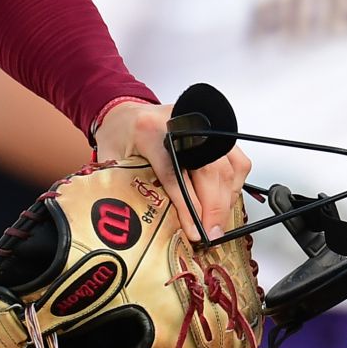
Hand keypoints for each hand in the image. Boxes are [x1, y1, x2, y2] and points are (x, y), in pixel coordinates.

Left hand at [89, 99, 250, 239]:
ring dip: (225, 200)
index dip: (187, 206)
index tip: (194, 231)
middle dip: (213, 209)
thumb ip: (123, 184)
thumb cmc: (119, 135)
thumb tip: (142, 222)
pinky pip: (235, 160)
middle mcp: (181, 125)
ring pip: (227, 167)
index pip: (175, 174)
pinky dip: (234, 185)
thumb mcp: (111, 159)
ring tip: (217, 225)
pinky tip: (225, 202)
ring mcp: (202, 127)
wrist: (125, 112)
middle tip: (212, 235)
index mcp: (150, 132)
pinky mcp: (214, 132)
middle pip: (208, 170)